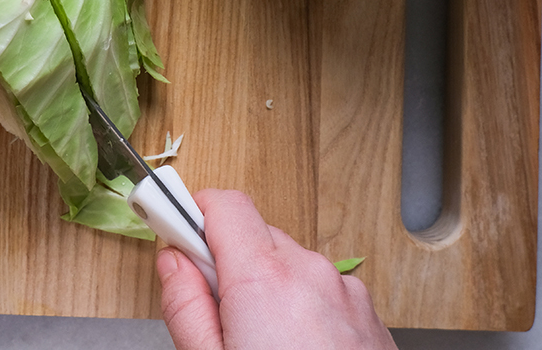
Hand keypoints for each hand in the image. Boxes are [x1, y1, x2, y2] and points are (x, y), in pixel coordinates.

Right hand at [158, 189, 396, 349]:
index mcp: (265, 280)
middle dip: (227, 261)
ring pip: (290, 264)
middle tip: (214, 312)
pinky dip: (301, 308)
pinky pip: (322, 291)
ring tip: (260, 344)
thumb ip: (185, 305)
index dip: (192, 215)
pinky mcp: (368, 317)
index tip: (173, 232)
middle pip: (255, 235)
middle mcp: (311, 274)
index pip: (224, 205)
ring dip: (267, 287)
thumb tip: (172, 263)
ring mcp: (346, 294)